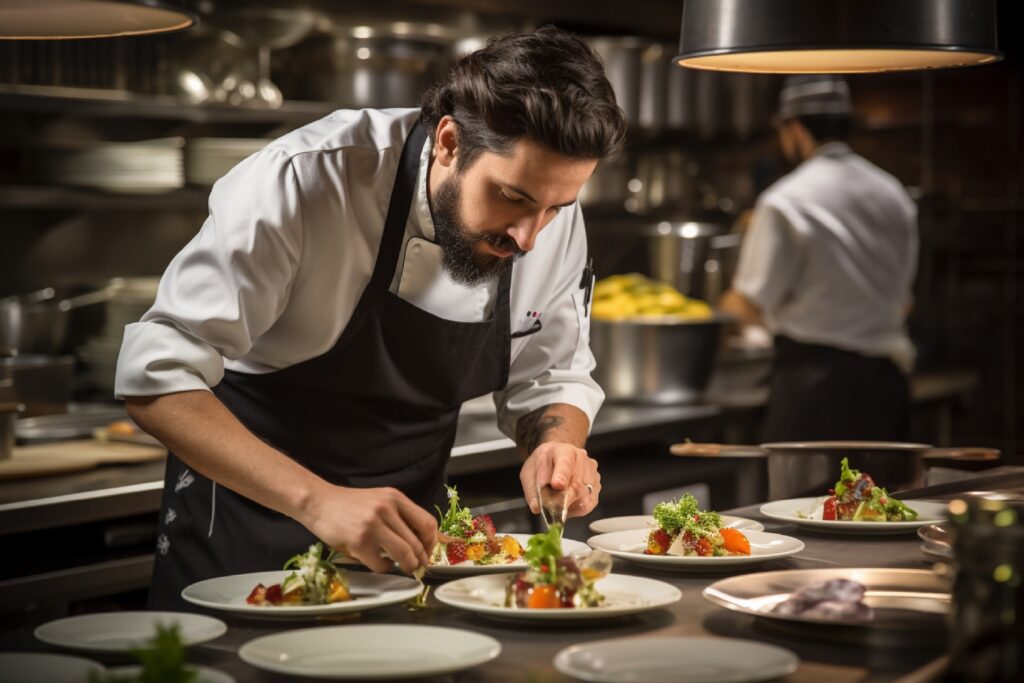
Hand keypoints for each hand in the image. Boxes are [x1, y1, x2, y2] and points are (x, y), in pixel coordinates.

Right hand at [302, 485, 436, 573]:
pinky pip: (381, 564)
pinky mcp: (359, 542)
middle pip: (417, 543)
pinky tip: (378, 562)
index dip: (431, 542)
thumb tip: (418, 543)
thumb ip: (398, 516)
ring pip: (404, 554)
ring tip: (403, 567)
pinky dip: (384, 567)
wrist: (318, 502)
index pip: (427, 523)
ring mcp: (373, 525)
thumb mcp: (379, 501)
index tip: (426, 551)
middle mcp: (387, 509)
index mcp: (395, 498)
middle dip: (419, 560)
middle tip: (416, 566)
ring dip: (407, 566)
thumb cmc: (348, 505)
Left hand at [520, 442, 600, 517]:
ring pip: (585, 495)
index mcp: (563, 450)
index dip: (562, 475)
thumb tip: (537, 507)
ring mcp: (592, 471)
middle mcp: (582, 458)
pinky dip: (576, 507)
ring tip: (557, 504)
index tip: (557, 485)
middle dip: (564, 498)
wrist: (555, 460)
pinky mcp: (596, 485)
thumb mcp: (529, 473)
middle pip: (577, 482)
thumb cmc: (543, 466)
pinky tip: (567, 504)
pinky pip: (589, 503)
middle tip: (551, 507)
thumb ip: (532, 489)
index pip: (565, 462)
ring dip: (570, 504)